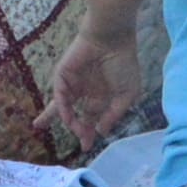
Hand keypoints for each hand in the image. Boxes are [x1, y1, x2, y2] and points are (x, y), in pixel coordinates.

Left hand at [48, 27, 141, 149]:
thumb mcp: (126, 94)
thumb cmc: (123, 63)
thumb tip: (101, 131)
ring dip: (67, 120)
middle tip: (82, 144)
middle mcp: (85, 91)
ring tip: (74, 128)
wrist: (112, 39)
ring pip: (62, 106)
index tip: (87, 147)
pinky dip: (63, 108)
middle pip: (75, 115)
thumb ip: (114, 114)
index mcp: (101, 95)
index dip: (89, 132)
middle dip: (77, 129)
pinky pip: (60, 96)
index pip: (91, 118)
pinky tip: (68, 117)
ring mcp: (73, 84)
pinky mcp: (63, 75)